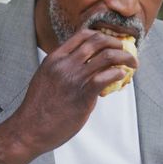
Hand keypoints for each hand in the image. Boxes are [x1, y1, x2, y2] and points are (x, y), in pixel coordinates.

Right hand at [10, 28, 138, 153]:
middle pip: (98, 41)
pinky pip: (108, 77)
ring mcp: (74, 78)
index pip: (83, 35)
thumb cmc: (38, 108)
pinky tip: (122, 77)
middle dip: (117, 43)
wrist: (30, 129)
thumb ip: (63, 69)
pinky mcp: (83, 95)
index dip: (102, 35)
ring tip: (132, 63)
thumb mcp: (46, 78)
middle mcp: (65, 64)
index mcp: (55, 58)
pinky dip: (119, 74)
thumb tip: (85, 67)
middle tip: (126, 51)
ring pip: (108, 56)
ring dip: (125, 58)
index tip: (111, 42)